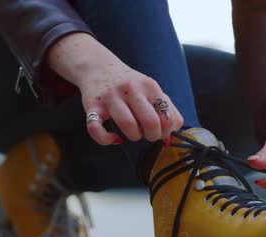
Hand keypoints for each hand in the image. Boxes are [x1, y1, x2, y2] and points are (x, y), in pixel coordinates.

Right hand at [47, 33, 183, 144]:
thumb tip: (173, 132)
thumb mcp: (150, 89)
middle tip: (148, 135)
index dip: (167, 131)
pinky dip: (106, 139)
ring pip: (127, 125)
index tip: (161, 132)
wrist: (98, 68)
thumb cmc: (129, 85)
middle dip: (153, 136)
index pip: (167, 116)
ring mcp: (110, 98)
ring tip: (133, 133)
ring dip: (134, 136)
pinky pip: (96, 129)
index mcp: (149, 86)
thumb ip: (166, 108)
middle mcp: (130, 89)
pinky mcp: (92, 107)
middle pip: (150, 121)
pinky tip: (114, 137)